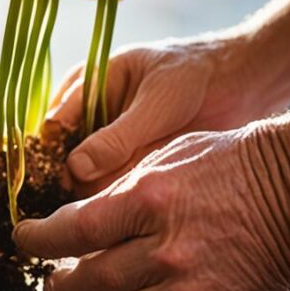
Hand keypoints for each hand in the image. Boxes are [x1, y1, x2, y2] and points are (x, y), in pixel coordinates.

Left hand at [14, 122, 289, 290]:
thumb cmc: (228, 169)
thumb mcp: (162, 160)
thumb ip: (111, 197)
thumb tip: (64, 227)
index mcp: (150, 204)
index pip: (69, 235)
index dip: (36, 241)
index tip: (24, 240)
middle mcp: (167, 257)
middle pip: (82, 287)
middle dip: (57, 283)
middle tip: (53, 277)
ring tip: (95, 287)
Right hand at [47, 37, 267, 196]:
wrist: (241, 85)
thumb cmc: (194, 76)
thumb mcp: (157, 102)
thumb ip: (118, 137)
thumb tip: (74, 169)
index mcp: (84, 88)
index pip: (52, 129)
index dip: (48, 158)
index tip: (61, 186)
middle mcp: (87, 119)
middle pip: (61, 160)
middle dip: (71, 185)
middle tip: (85, 209)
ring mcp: (105, 145)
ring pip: (84, 180)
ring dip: (95, 197)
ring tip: (112, 213)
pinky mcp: (124, 167)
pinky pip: (108, 190)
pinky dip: (114, 203)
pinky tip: (126, 214)